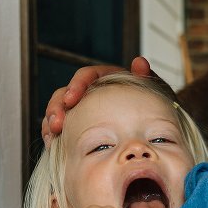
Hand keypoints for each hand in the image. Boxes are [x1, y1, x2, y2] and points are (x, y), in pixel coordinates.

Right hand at [41, 57, 159, 147]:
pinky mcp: (79, 125)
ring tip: (51, 136)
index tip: (72, 98)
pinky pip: (62, 128)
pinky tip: (53, 145)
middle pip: (66, 93)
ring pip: (60, 111)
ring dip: (51, 121)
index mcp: (106, 78)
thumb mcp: (154, 90)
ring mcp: (83, 110)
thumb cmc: (154, 106)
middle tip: (57, 123)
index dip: (76, 85)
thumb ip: (146, 77)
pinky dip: (54, 135)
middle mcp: (91, 92)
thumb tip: (140, 62)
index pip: (86, 76)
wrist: (156, 126)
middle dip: (57, 107)